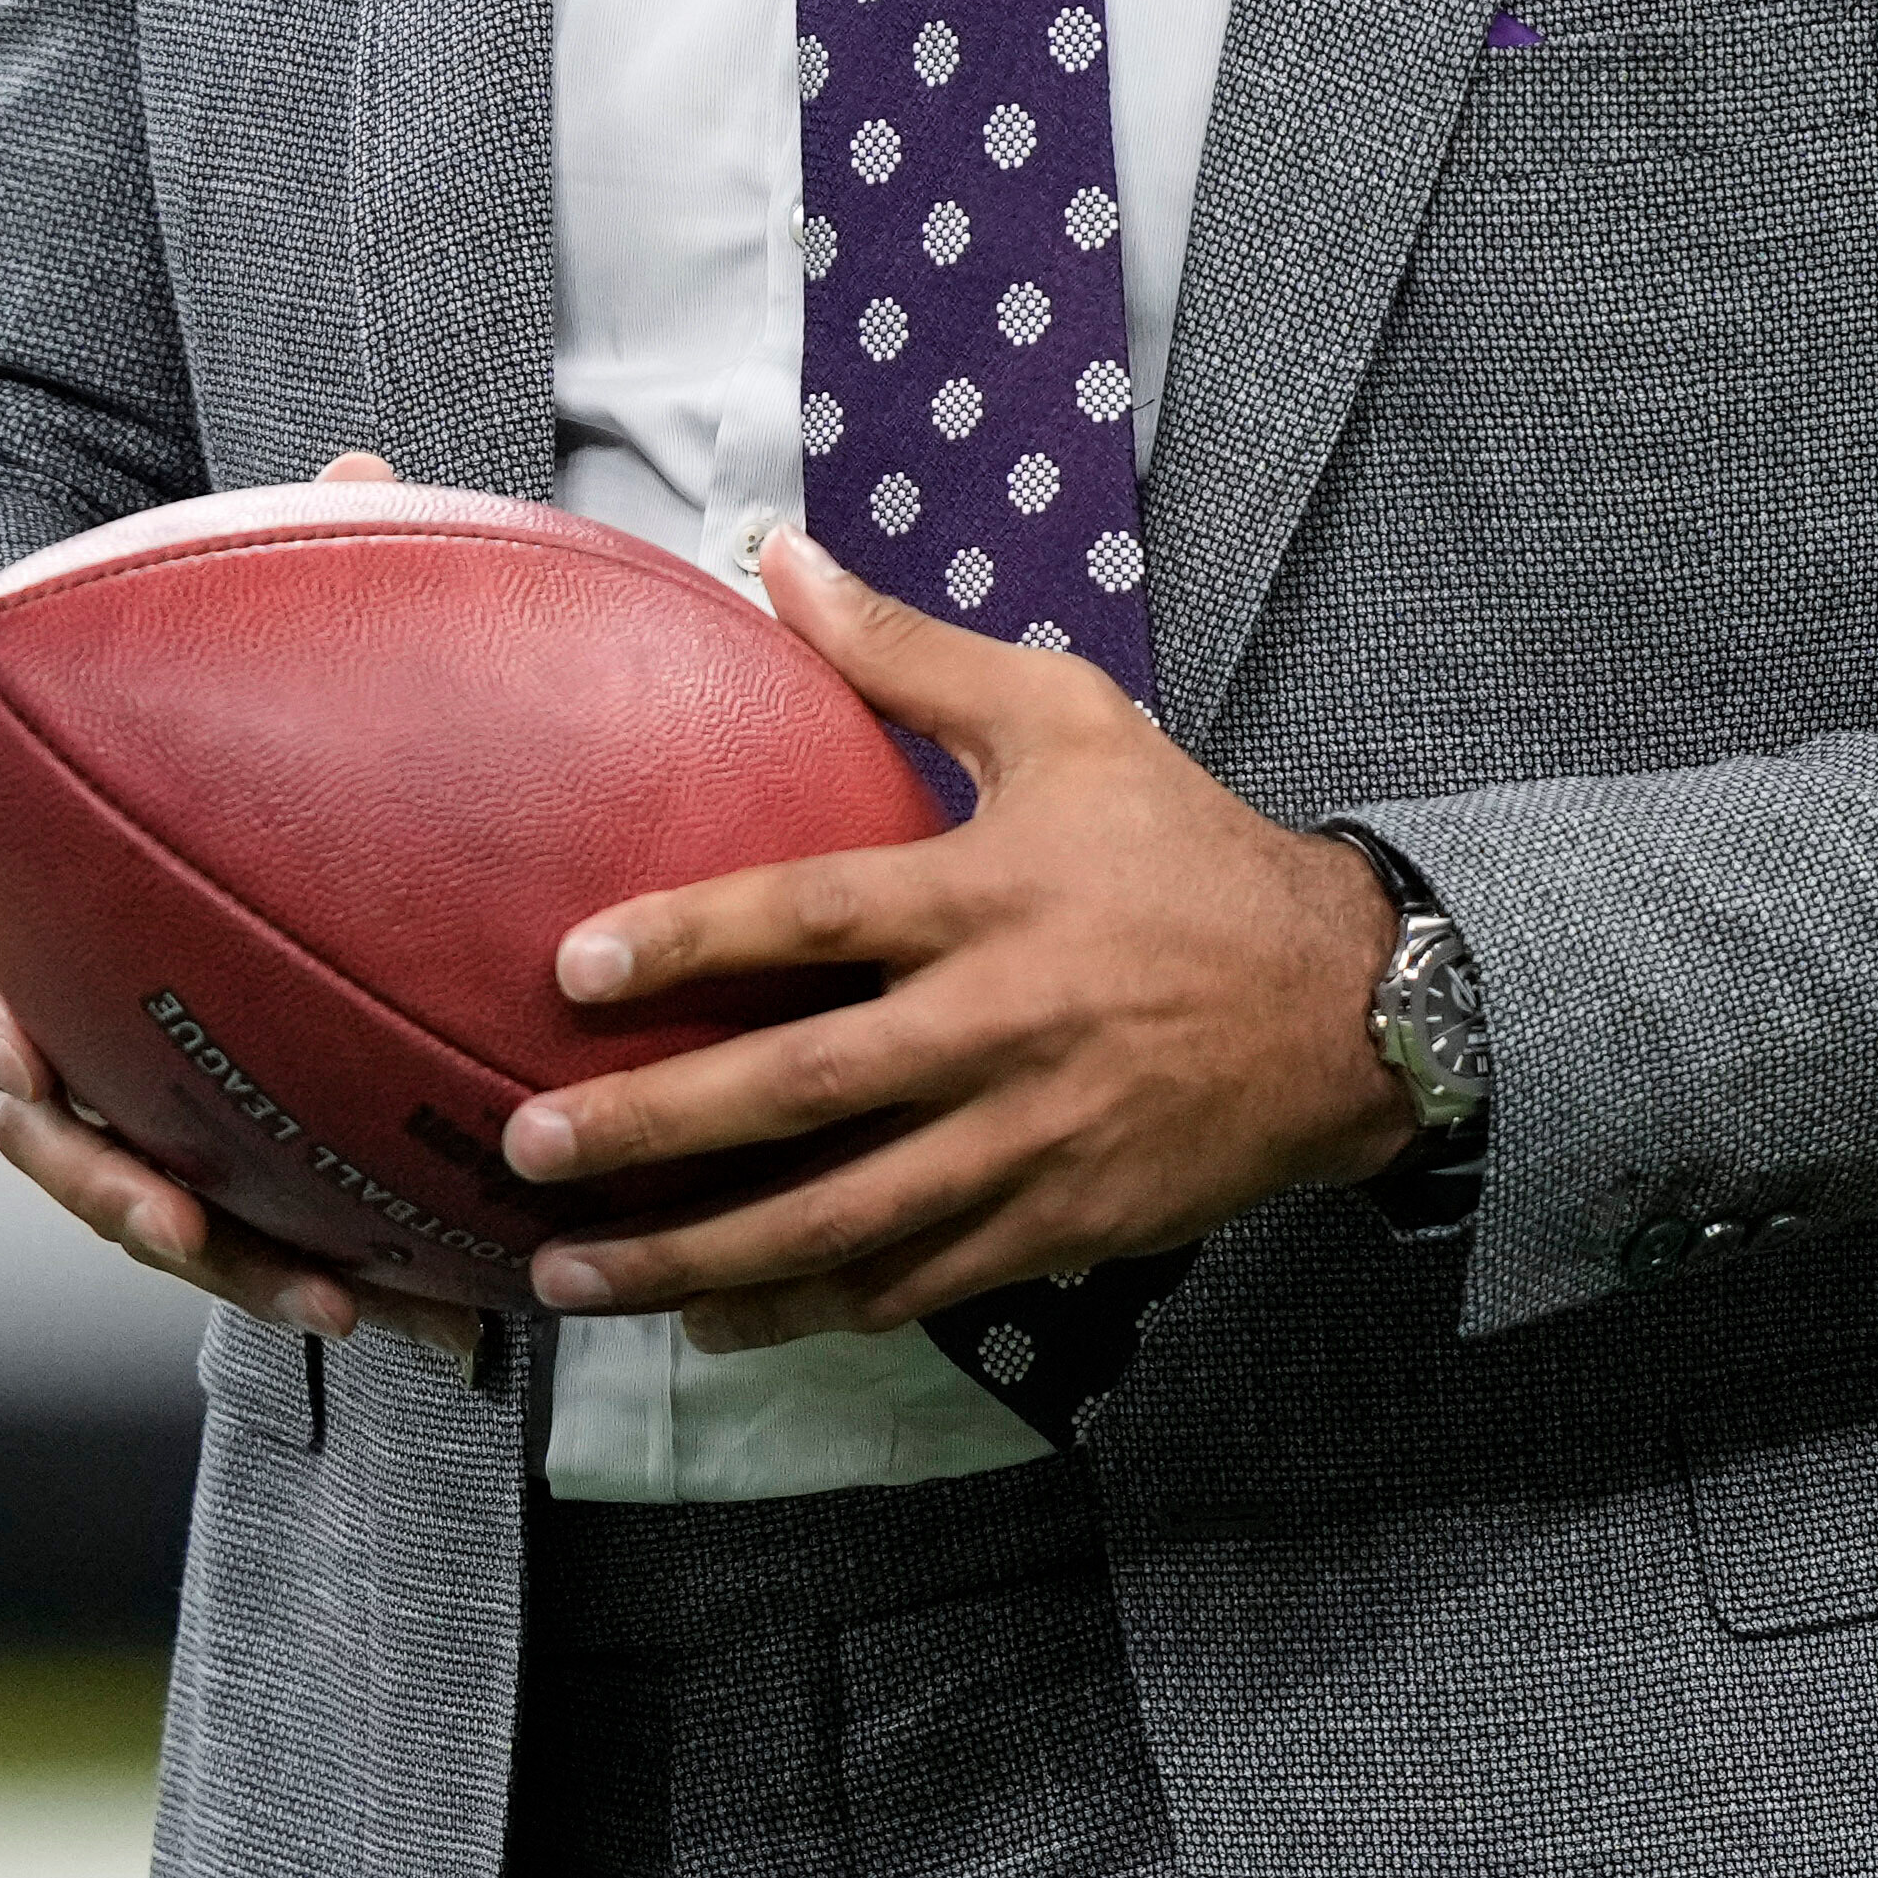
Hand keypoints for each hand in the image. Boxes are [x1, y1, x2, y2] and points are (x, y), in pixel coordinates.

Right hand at [0, 455, 482, 1366]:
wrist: (124, 861)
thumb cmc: (160, 763)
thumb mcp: (188, 678)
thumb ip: (257, 586)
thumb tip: (357, 465)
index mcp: (10, 932)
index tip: (6, 1032)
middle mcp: (54, 1048)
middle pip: (57, 1141)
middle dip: (114, 1190)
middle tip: (176, 1212)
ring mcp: (129, 1121)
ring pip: (164, 1219)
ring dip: (246, 1268)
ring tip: (342, 1305)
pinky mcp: (214, 1171)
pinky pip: (267, 1238)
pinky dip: (335, 1274)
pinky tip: (447, 1318)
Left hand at [502, 525, 1411, 1345]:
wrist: (1348, 1005)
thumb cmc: (1187, 848)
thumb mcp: (1067, 718)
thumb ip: (908, 652)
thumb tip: (777, 556)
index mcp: (992, 893)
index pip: (816, 915)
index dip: (692, 939)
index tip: (571, 968)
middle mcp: (1002, 1024)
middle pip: (806, 1088)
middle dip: (658, 1128)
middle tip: (529, 1148)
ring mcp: (1030, 1141)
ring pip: (844, 1218)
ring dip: (701, 1257)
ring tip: (573, 1274)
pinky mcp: (1059, 1225)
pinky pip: (915, 1282)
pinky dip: (810, 1310)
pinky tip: (711, 1321)